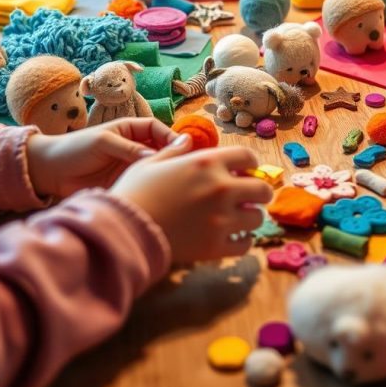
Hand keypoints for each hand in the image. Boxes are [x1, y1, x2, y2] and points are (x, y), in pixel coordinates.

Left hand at [27, 118, 179, 198]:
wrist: (51, 172)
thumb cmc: (74, 149)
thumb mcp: (103, 143)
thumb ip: (129, 148)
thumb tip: (156, 156)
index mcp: (128, 129)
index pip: (156, 129)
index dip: (170, 136)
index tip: (183, 147)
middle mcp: (132, 146)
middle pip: (159, 148)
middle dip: (172, 155)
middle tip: (185, 166)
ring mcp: (129, 165)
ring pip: (154, 166)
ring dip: (164, 171)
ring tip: (176, 180)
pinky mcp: (124, 182)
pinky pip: (143, 182)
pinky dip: (153, 185)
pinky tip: (161, 192)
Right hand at [111, 145, 270, 262]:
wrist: (123, 230)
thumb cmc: (133, 192)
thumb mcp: (150, 163)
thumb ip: (174, 151)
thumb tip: (186, 140)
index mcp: (207, 162)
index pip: (248, 157)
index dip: (250, 164)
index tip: (246, 171)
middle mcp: (221, 188)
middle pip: (262, 189)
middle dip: (259, 193)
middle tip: (250, 198)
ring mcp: (221, 219)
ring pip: (256, 218)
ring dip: (250, 217)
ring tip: (239, 219)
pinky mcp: (216, 246)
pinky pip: (245, 244)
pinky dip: (242, 241)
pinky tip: (233, 238)